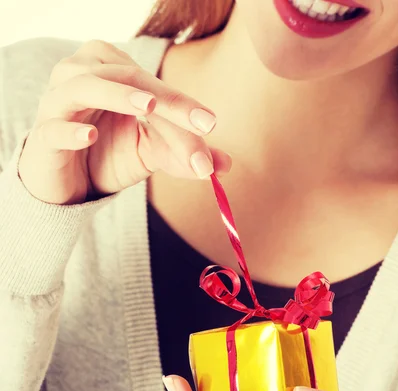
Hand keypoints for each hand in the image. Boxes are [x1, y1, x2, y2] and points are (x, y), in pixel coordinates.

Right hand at [18, 39, 231, 204]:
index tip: (210, 125)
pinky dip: (72, 130)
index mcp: (110, 70)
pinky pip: (54, 128)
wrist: (64, 183)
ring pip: (85, 85)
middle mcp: (83, 76)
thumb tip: (225, 165)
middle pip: (127, 77)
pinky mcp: (43, 137)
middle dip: (166, 102)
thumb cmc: (104, 156)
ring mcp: (58, 103)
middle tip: (198, 125)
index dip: (182, 103)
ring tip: (147, 107)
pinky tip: (91, 135)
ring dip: (117, 94)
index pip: (151, 84)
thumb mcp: (148, 153)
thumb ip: (181, 153)